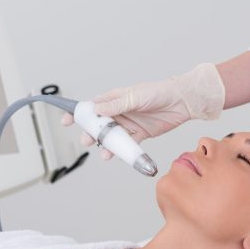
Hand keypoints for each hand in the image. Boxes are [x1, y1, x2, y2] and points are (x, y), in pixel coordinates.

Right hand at [61, 63, 225, 158]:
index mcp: (116, 98)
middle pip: (99, 124)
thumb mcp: (136, 97)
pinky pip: (126, 144)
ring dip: (105, 144)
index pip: (93, 106)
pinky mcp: (140, 134)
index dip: (79, 113)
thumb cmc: (159, 92)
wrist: (182, 101)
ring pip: (111, 136)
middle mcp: (120, 111)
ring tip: (103, 152)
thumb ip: (116, 105)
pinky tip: (114, 156)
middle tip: (87, 140)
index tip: (66, 121)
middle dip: (91, 133)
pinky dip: (120, 151)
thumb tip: (96, 109)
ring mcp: (129, 123)